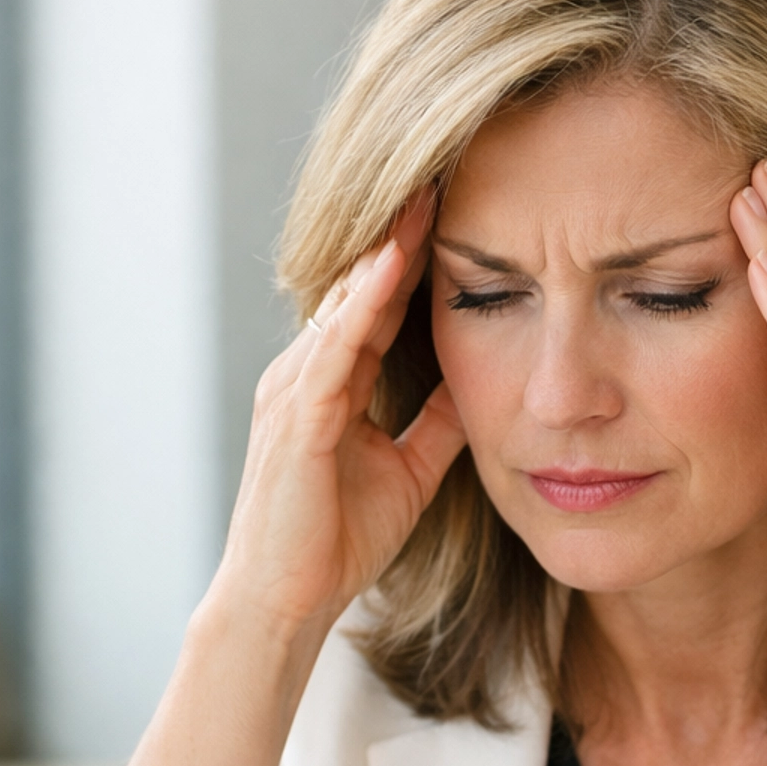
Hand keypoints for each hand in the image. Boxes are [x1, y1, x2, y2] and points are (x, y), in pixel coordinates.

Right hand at [211, 193, 466, 640]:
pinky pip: (334, 347)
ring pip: (345, 301)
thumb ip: (437, 424)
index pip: (378, 301)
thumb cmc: (336, 542)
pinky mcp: (298, 419)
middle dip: (401, 227)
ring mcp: (295, 390)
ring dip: (385, 246)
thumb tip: (480, 385)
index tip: (458, 202)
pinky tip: (393, 262)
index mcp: (332, 383)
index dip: (416, 253)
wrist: (286, 602)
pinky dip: (363, 302)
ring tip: (426, 190)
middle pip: (359, 284)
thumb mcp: (408, 471)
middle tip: (444, 163)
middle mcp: (306, 372)